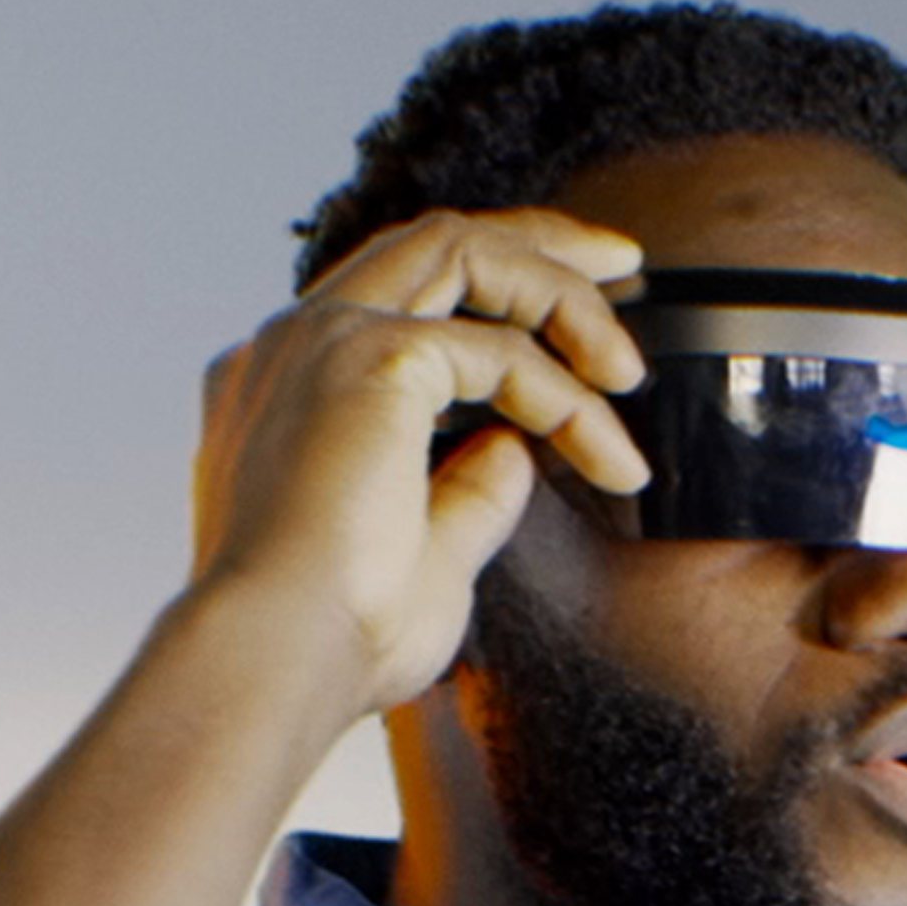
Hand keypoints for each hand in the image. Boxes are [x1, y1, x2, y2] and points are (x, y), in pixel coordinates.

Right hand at [189, 208, 651, 716]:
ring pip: (465, 251)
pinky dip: (570, 400)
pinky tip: (611, 461)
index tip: (568, 322)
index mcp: (287, 388)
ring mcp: (326, 338)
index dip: (489, 289)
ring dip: (564, 296)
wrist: (277, 664)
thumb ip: (468, 493)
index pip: (397, 295)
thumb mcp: (425, 556)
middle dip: (539, 241)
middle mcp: (295, 344)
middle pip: (432, 241)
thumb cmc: (335, 641)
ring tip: (629, 372)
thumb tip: (518, 449)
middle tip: (625, 262)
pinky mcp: (374, 357)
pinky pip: (503, 351)